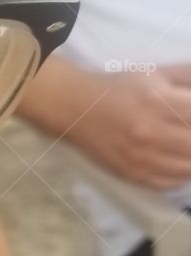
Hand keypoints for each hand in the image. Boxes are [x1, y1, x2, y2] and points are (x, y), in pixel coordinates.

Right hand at [72, 65, 190, 188]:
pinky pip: (170, 182)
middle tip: (190, 133)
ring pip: (188, 169)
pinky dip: (182, 174)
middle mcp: (150, 132)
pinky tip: (180, 161)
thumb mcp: (157, 72)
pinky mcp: (132, 174)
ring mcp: (141, 157)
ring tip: (185, 145)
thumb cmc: (119, 88)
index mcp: (159, 102)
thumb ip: (189, 77)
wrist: (76, 108)